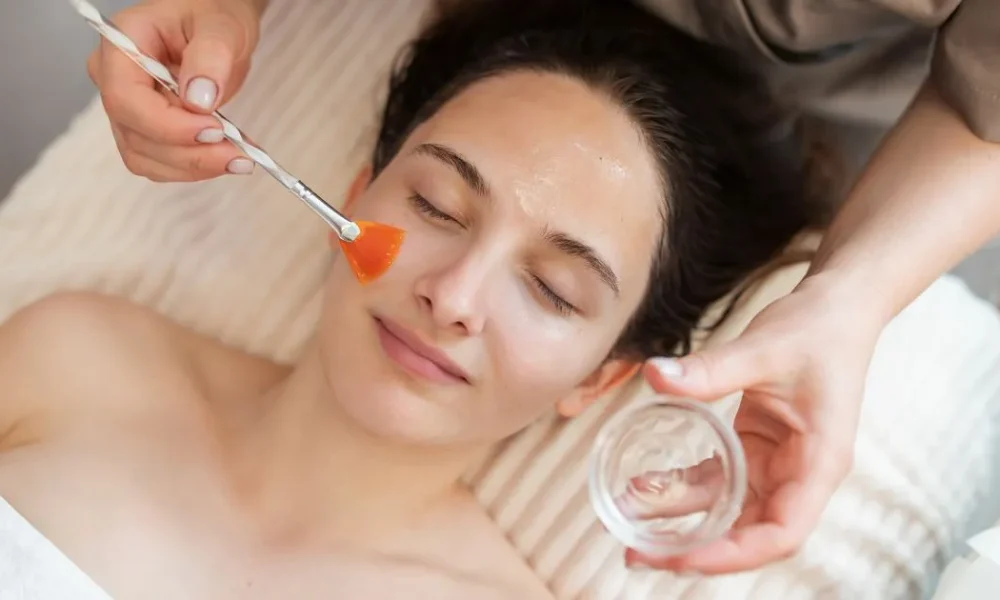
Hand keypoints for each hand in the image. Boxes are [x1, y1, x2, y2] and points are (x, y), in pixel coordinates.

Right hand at [86, 0, 262, 181]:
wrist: (215, 29)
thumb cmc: (212, 16)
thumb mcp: (221, 27)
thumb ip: (210, 57)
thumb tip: (199, 101)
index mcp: (121, 44)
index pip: (125, 98)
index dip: (167, 124)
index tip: (214, 130)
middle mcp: (112, 79)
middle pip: (136, 134)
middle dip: (189, 152)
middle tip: (239, 155)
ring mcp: (125, 109)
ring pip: (145, 157)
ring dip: (194, 166)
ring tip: (240, 159)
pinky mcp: (143, 131)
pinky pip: (159, 164)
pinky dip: (195, 168)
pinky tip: (227, 158)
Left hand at [626, 274, 881, 573]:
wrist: (836, 304)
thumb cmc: (817, 329)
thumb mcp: (763, 349)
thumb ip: (710, 369)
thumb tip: (654, 376)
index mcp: (819, 463)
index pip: (781, 532)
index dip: (732, 554)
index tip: (681, 557)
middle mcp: (800, 473)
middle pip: (749, 531)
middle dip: (695, 548)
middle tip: (636, 552)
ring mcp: (778, 462)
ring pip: (728, 508)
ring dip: (681, 518)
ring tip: (627, 521)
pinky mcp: (757, 446)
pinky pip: (719, 477)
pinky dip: (683, 486)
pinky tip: (645, 485)